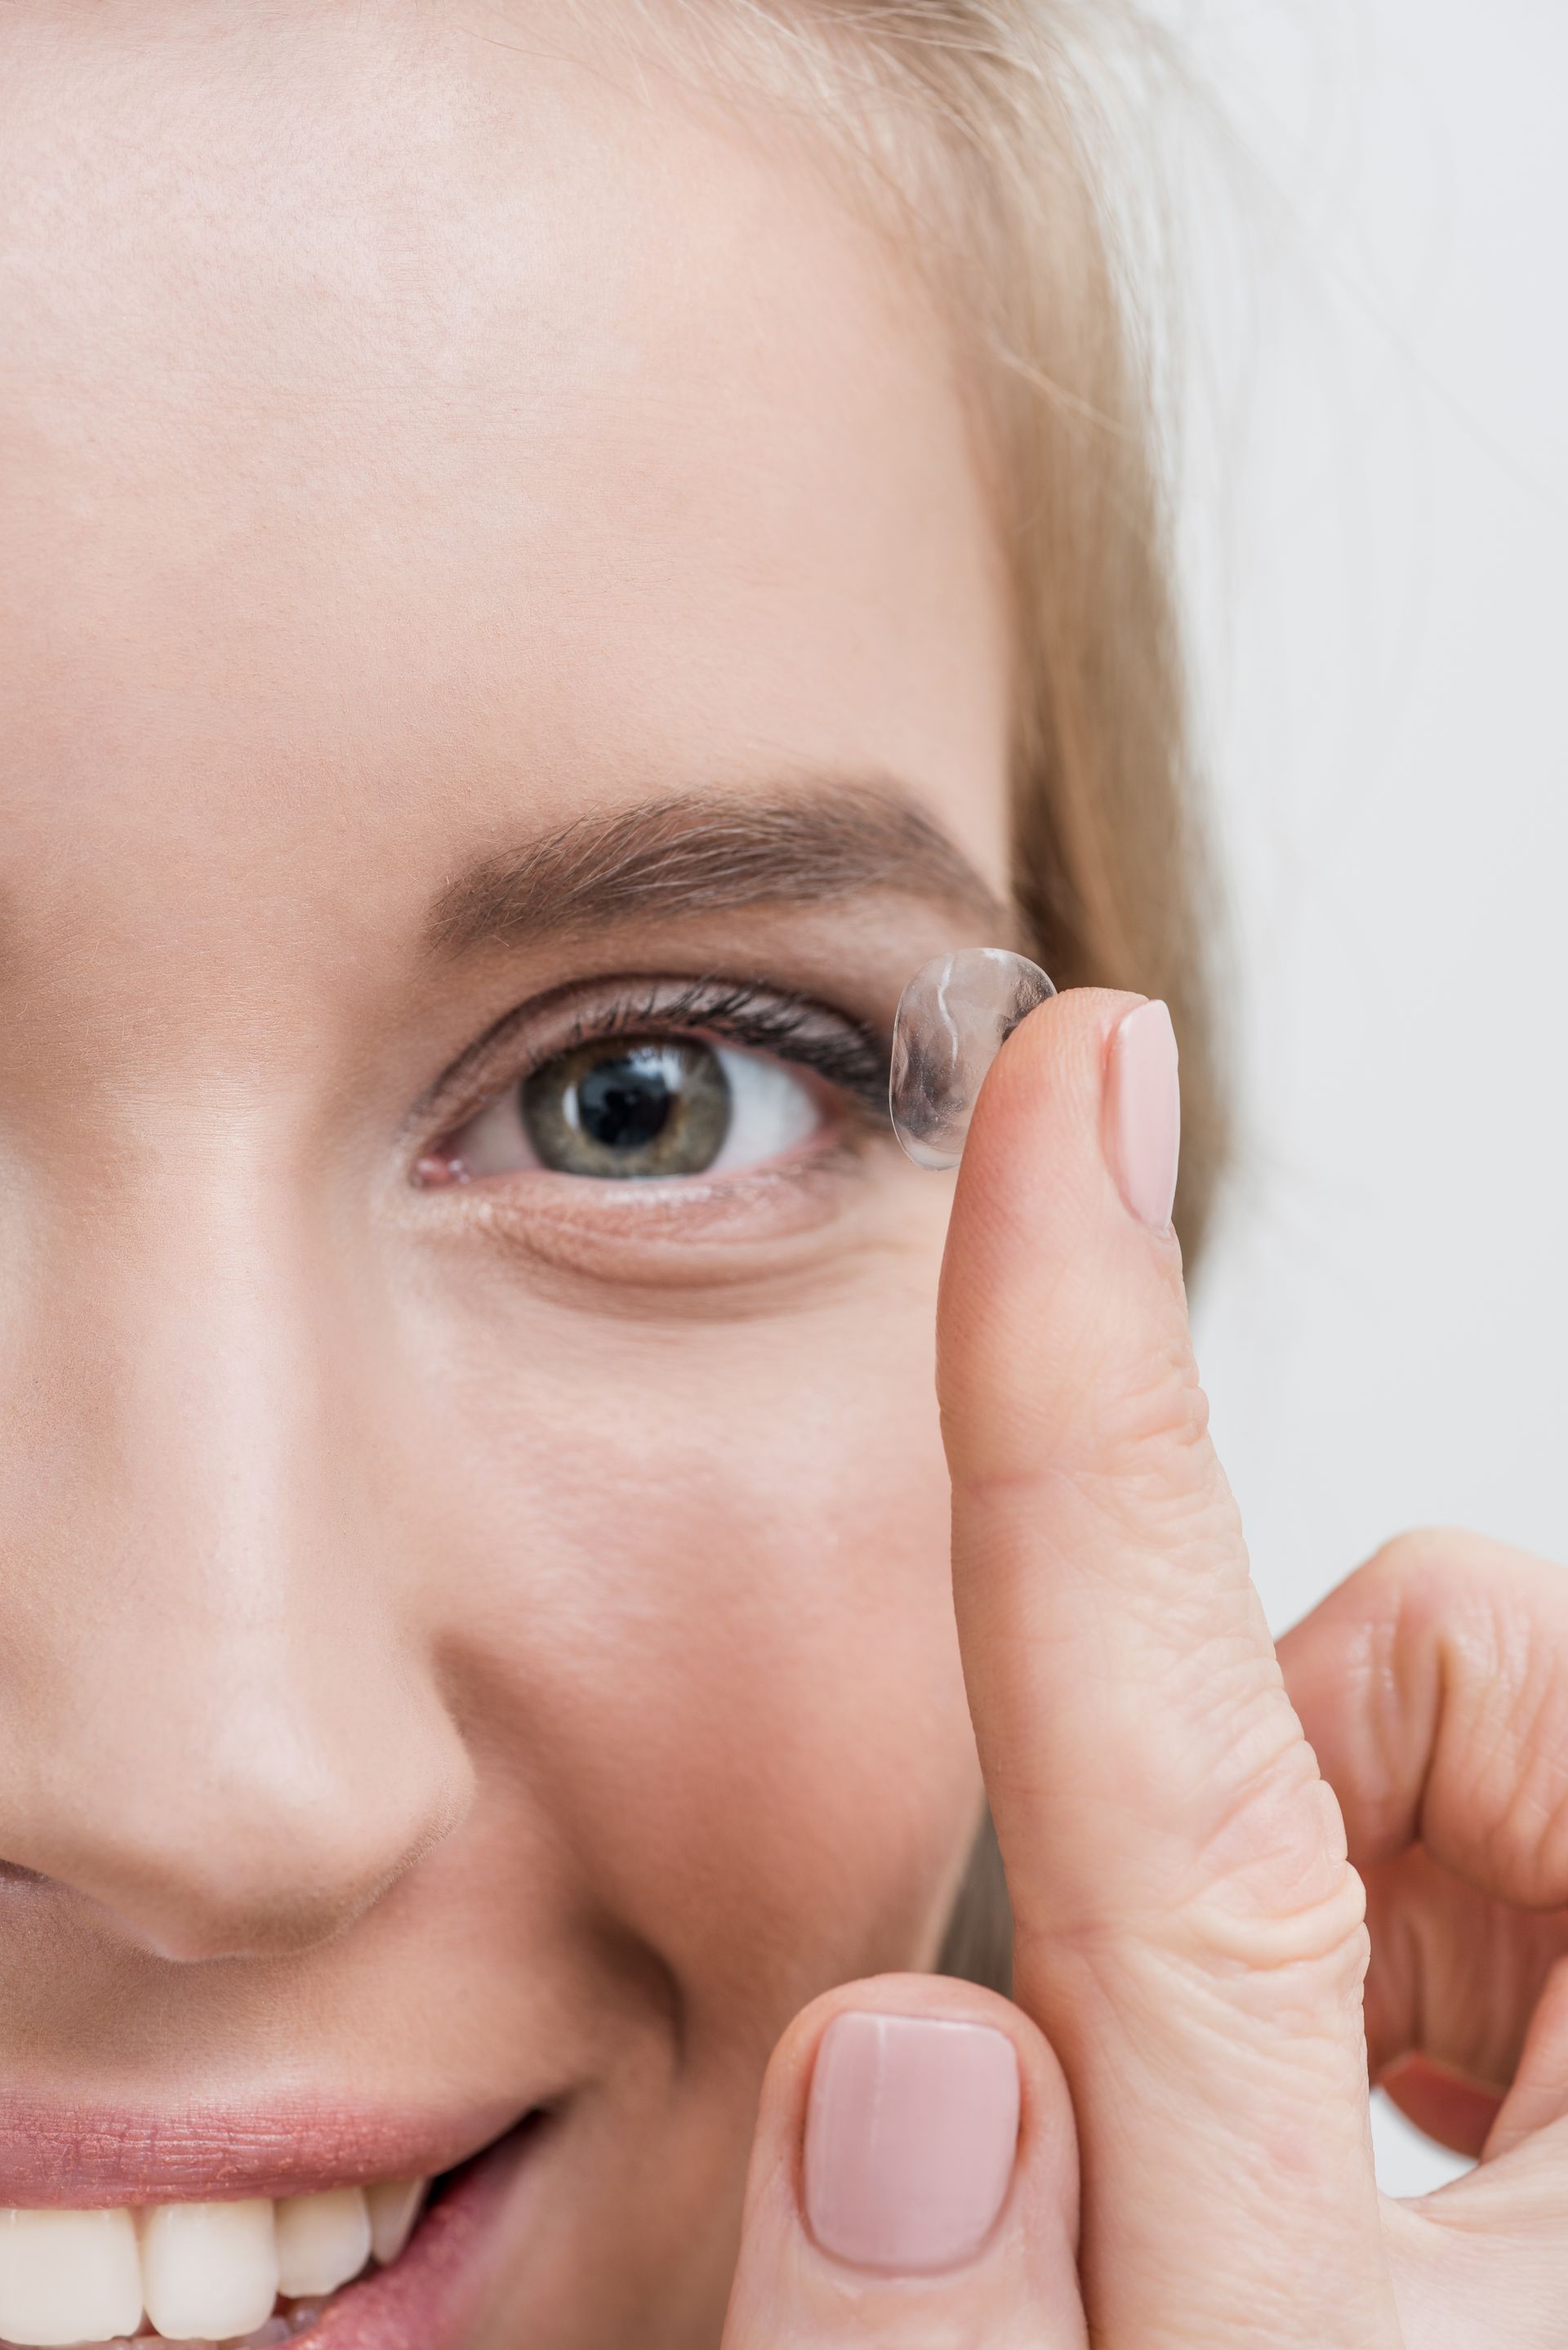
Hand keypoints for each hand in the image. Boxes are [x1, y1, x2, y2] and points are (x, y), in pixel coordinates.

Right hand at [719, 986, 1567, 2347]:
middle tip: (1319, 2113)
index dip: (1089, 1370)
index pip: (1207, 1694)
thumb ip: (1019, 2319)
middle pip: (1402, 1696)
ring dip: (1364, 1905)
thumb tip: (899, 2055)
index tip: (1068, 1068)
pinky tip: (1447, 2158)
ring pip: (1424, 1760)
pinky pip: (1470, 1836)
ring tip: (1394, 2166)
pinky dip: (1427, 1948)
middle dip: (1310, 1830)